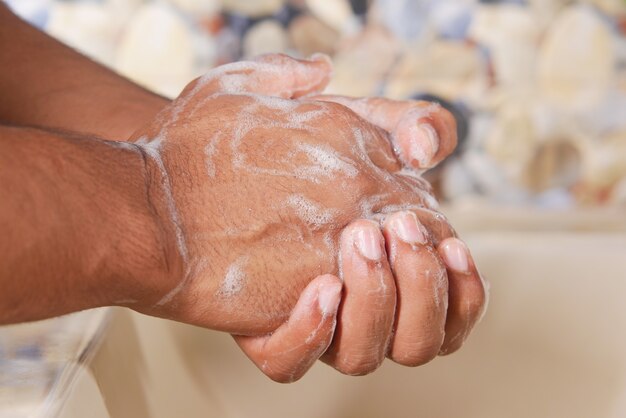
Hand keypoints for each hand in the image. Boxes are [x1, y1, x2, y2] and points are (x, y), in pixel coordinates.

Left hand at [128, 54, 486, 381]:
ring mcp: (313, 315)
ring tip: (357, 243)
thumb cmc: (282, 140)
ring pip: (364, 359)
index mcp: (393, 261)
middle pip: (422, 341)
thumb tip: (428, 145)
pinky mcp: (264, 325)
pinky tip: (315, 287)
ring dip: (374, 305)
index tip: (450, 245)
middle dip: (421, 291)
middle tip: (398, 230)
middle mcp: (359, 297)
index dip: (463, 288)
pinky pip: (289, 363)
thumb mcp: (348, 116)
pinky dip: (309, 333)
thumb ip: (400, 121)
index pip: (455, 303)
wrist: (205, 160)